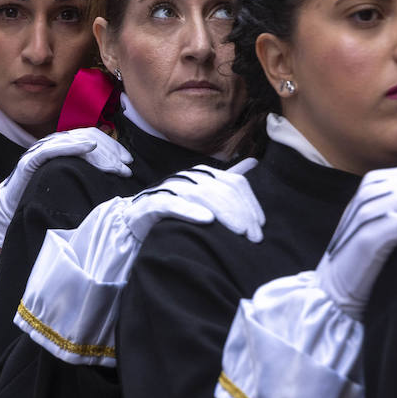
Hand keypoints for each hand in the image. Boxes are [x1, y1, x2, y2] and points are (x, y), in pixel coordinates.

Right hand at [0, 127, 131, 247]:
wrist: (10, 217)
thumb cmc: (40, 202)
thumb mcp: (69, 186)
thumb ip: (85, 175)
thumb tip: (113, 171)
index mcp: (61, 149)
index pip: (90, 138)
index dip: (111, 147)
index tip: (127, 162)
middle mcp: (50, 145)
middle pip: (86, 137)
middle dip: (109, 151)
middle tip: (125, 167)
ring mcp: (38, 151)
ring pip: (73, 141)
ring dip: (98, 151)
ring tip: (114, 165)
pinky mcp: (29, 162)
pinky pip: (52, 149)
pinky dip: (71, 145)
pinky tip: (89, 147)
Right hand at [126, 159, 263, 242]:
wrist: (136, 220)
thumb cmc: (174, 210)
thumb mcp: (204, 195)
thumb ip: (227, 180)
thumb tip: (253, 161)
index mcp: (202, 174)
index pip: (234, 182)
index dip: (250, 202)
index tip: (260, 224)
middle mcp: (188, 177)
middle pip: (222, 189)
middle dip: (241, 212)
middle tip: (253, 236)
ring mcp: (170, 188)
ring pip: (203, 195)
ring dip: (224, 213)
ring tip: (239, 231)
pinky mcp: (153, 203)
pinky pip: (174, 204)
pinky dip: (191, 211)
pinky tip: (207, 220)